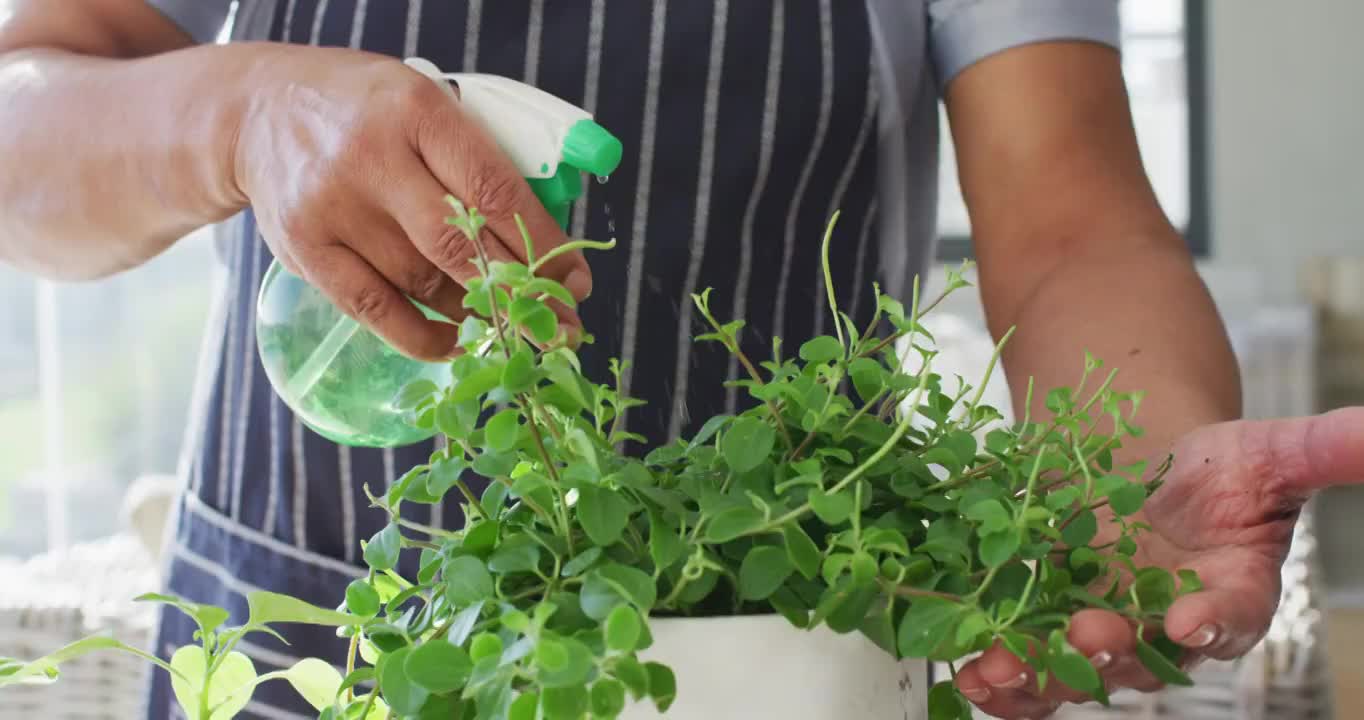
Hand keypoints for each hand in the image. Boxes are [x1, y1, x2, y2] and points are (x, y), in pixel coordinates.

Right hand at [232, 45, 588, 359]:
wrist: (255, 113)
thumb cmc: (363, 112)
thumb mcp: (424, 104)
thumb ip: (474, 161)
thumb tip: (541, 246)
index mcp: (417, 111)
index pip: (494, 188)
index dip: (542, 244)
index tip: (574, 283)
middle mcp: (372, 157)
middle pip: (460, 244)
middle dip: (520, 295)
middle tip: (561, 331)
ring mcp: (333, 206)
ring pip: (422, 281)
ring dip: (476, 316)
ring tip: (512, 332)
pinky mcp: (304, 249)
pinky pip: (376, 309)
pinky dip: (423, 336)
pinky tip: (456, 343)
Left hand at [955, 406, 1363, 718]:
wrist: (1151, 470)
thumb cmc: (1218, 469)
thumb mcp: (1269, 450)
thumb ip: (1322, 450)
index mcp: (1233, 591)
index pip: (1235, 615)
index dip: (1217, 620)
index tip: (1193, 616)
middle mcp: (1170, 625)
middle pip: (1147, 657)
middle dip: (1114, 652)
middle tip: (1086, 633)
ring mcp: (1110, 631)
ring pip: (1079, 673)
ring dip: (1041, 678)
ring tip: (1000, 674)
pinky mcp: (1054, 626)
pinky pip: (1032, 667)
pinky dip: (1002, 680)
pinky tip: (972, 677)